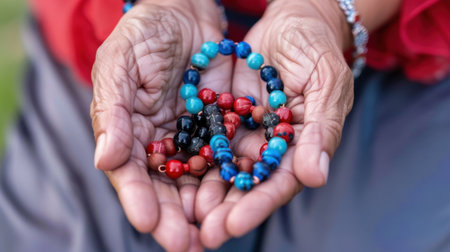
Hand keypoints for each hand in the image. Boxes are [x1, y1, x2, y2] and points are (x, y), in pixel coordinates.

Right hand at [90, 0, 231, 250]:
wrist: (182, 9)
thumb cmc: (142, 34)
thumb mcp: (119, 65)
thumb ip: (113, 112)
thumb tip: (106, 161)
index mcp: (129, 133)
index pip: (130, 174)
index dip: (138, 199)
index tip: (147, 223)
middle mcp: (161, 143)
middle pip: (167, 186)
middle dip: (175, 216)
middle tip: (186, 244)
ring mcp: (193, 136)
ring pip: (200, 178)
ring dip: (207, 205)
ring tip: (216, 230)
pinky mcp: (222, 125)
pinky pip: (229, 154)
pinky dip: (235, 174)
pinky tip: (242, 193)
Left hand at [195, 0, 353, 247]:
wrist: (292, 20)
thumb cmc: (317, 49)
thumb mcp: (327, 84)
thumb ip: (322, 130)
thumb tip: (316, 176)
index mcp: (300, 147)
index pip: (279, 183)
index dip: (258, 205)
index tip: (232, 225)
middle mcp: (269, 146)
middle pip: (247, 184)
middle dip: (224, 210)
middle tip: (200, 234)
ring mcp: (245, 132)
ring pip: (222, 168)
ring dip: (203, 192)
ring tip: (181, 215)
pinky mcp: (223, 115)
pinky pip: (205, 139)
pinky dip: (191, 157)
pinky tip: (171, 173)